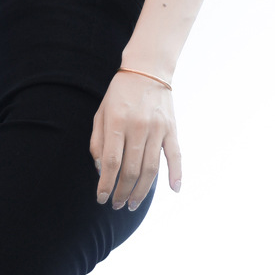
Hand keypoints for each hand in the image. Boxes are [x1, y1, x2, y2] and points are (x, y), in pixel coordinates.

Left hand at [90, 70, 180, 210]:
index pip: (111, 163)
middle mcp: (139, 127)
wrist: (148, 69)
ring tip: (132, 204)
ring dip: (141, 191)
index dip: (106, 184)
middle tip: (116, 204)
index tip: (101, 198)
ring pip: (150, 169)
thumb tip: (101, 171)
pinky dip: (176, 173)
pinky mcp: (172, 129)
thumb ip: (98, 143)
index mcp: (117, 123)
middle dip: (122, 192)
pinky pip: (175, 155)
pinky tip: (174, 189)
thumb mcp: (100, 114)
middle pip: (131, 170)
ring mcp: (158, 129)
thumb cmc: (119, 95)